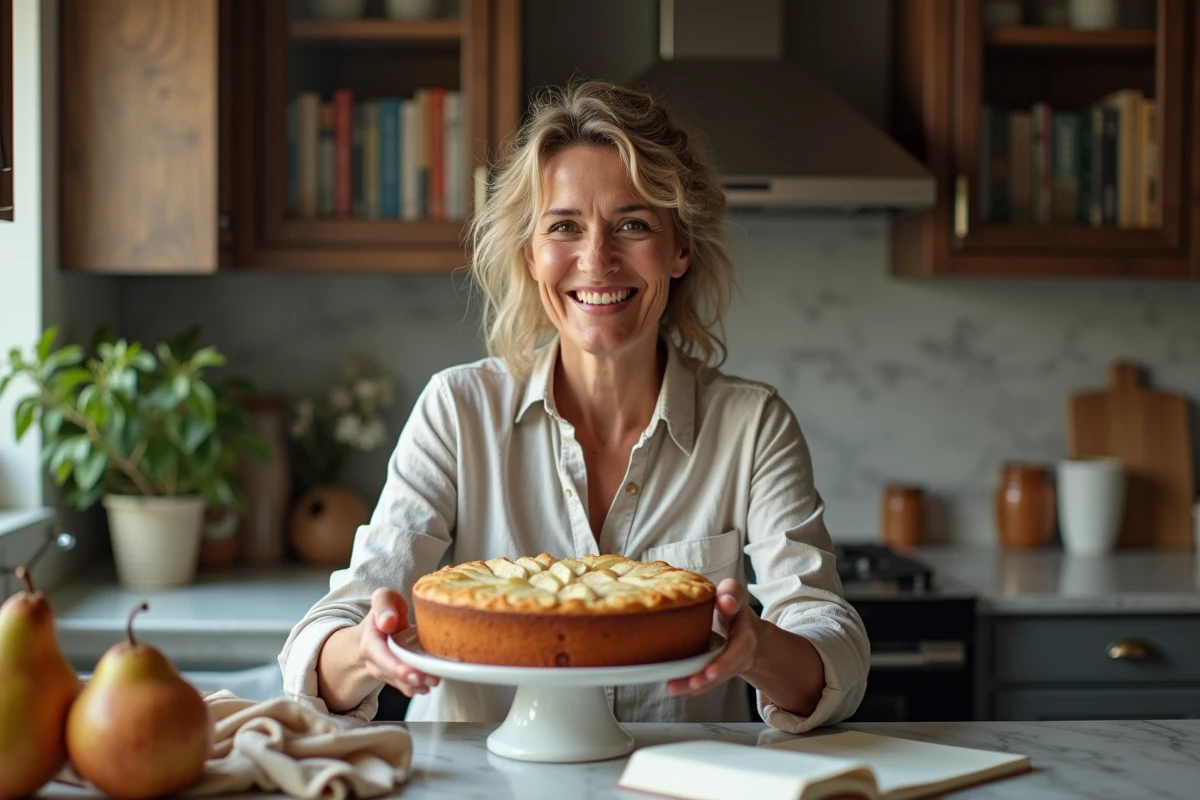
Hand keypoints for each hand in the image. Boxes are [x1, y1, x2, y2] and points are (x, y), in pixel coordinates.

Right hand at [358, 588, 439, 697]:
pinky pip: (404, 685)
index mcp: (370, 639)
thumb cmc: (387, 609)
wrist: (385, 623)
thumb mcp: (384, 598)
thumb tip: (387, 623)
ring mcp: (384, 669)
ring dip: (415, 684)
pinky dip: (416, 687)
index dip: (394, 665)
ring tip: (433, 681)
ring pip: (398, 681)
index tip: (410, 671)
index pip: (379, 655)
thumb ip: (383, 605)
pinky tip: (428, 686)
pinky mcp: (395, 675)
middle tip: (426, 679)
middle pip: (389, 672)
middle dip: (407, 678)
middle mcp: (374, 658)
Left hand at [667, 579, 758, 696]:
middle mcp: (742, 653)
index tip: (712, 669)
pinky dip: (691, 687)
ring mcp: (731, 666)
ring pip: (716, 679)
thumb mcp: (735, 594)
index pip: (740, 645)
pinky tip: (675, 688)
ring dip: (696, 685)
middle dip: (710, 676)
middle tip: (693, 682)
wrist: (747, 629)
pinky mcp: (719, 672)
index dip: (727, 658)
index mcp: (746, 632)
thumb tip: (725, 601)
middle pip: (728, 668)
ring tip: (674, 688)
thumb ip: (731, 592)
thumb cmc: (734, 607)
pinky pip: (707, 683)